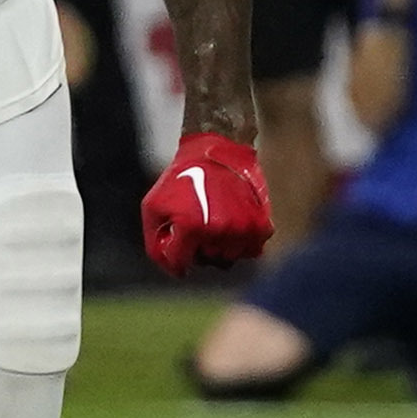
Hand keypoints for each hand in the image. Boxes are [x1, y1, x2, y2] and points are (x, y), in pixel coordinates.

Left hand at [141, 131, 273, 274]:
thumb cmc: (182, 178)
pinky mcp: (262, 226)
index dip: (175, 259)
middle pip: (207, 262)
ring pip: (230, 259)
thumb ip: (155, 241)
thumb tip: (175, 269)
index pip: (180, 264)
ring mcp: (243, 229)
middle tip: (197, 224)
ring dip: (221, 247)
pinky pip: (252, 251)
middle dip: (199, 249)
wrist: (218, 148)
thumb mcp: (153, 205)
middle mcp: (219, 231)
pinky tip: (234, 224)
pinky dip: (243, 243)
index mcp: (191, 227)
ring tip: (215, 221)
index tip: (177, 249)